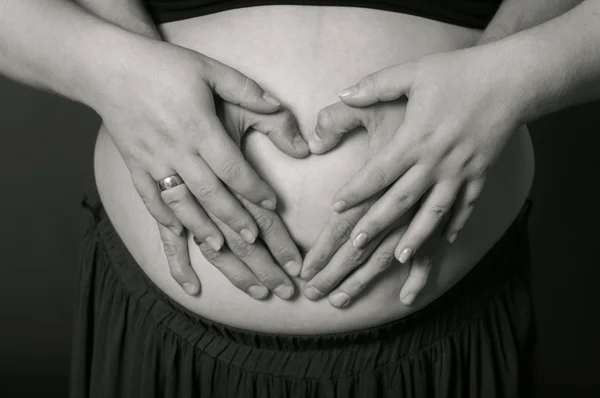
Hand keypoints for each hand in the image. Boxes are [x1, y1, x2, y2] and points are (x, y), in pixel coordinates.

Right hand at [94, 38, 308, 294]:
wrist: (107, 68)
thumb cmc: (164, 67)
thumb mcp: (210, 69)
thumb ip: (247, 90)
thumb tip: (282, 107)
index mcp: (196, 127)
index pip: (230, 167)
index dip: (253, 189)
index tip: (273, 208)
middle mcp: (175, 152)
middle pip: (212, 198)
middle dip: (239, 228)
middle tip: (264, 252)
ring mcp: (153, 166)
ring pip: (184, 211)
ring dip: (208, 237)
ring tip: (229, 259)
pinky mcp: (138, 174)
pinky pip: (154, 210)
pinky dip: (169, 236)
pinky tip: (183, 259)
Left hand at [322, 47, 521, 265]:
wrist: (513, 78)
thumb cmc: (459, 73)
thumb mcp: (412, 72)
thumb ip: (375, 85)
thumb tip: (343, 94)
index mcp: (415, 138)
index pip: (378, 172)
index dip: (355, 191)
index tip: (335, 207)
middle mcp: (437, 161)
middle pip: (401, 200)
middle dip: (376, 224)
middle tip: (356, 246)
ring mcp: (461, 171)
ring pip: (434, 212)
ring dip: (416, 237)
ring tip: (400, 258)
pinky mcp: (481, 174)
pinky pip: (466, 206)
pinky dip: (455, 225)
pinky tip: (445, 241)